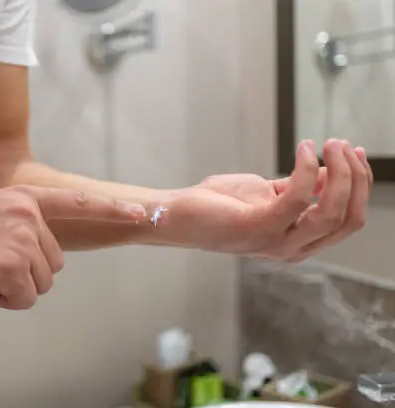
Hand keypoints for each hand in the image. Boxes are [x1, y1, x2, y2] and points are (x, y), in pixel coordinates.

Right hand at [0, 185, 145, 308]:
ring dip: (17, 286)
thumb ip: (27, 224)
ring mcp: (21, 239)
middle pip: (55, 261)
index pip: (78, 203)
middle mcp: (28, 215)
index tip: (143, 213)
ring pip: (42, 281)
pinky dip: (8, 300)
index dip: (113, 210)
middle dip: (29, 271)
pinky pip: (26, 297)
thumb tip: (47, 256)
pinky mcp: (12, 265)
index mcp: (26, 199)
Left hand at [153, 139, 371, 261]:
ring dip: (339, 171)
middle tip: (343, 145)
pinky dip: (307, 168)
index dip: (360, 185)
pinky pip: (298, 196)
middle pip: (348, 218)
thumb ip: (301, 189)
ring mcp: (276, 241)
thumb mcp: (270, 193)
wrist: (180, 214)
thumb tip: (330, 170)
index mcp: (299, 241)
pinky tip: (303, 148)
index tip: (353, 153)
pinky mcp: (258, 227)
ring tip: (329, 143)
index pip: (348, 220)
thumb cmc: (221, 205)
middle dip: (356, 178)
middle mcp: (293, 247)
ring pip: (331, 211)